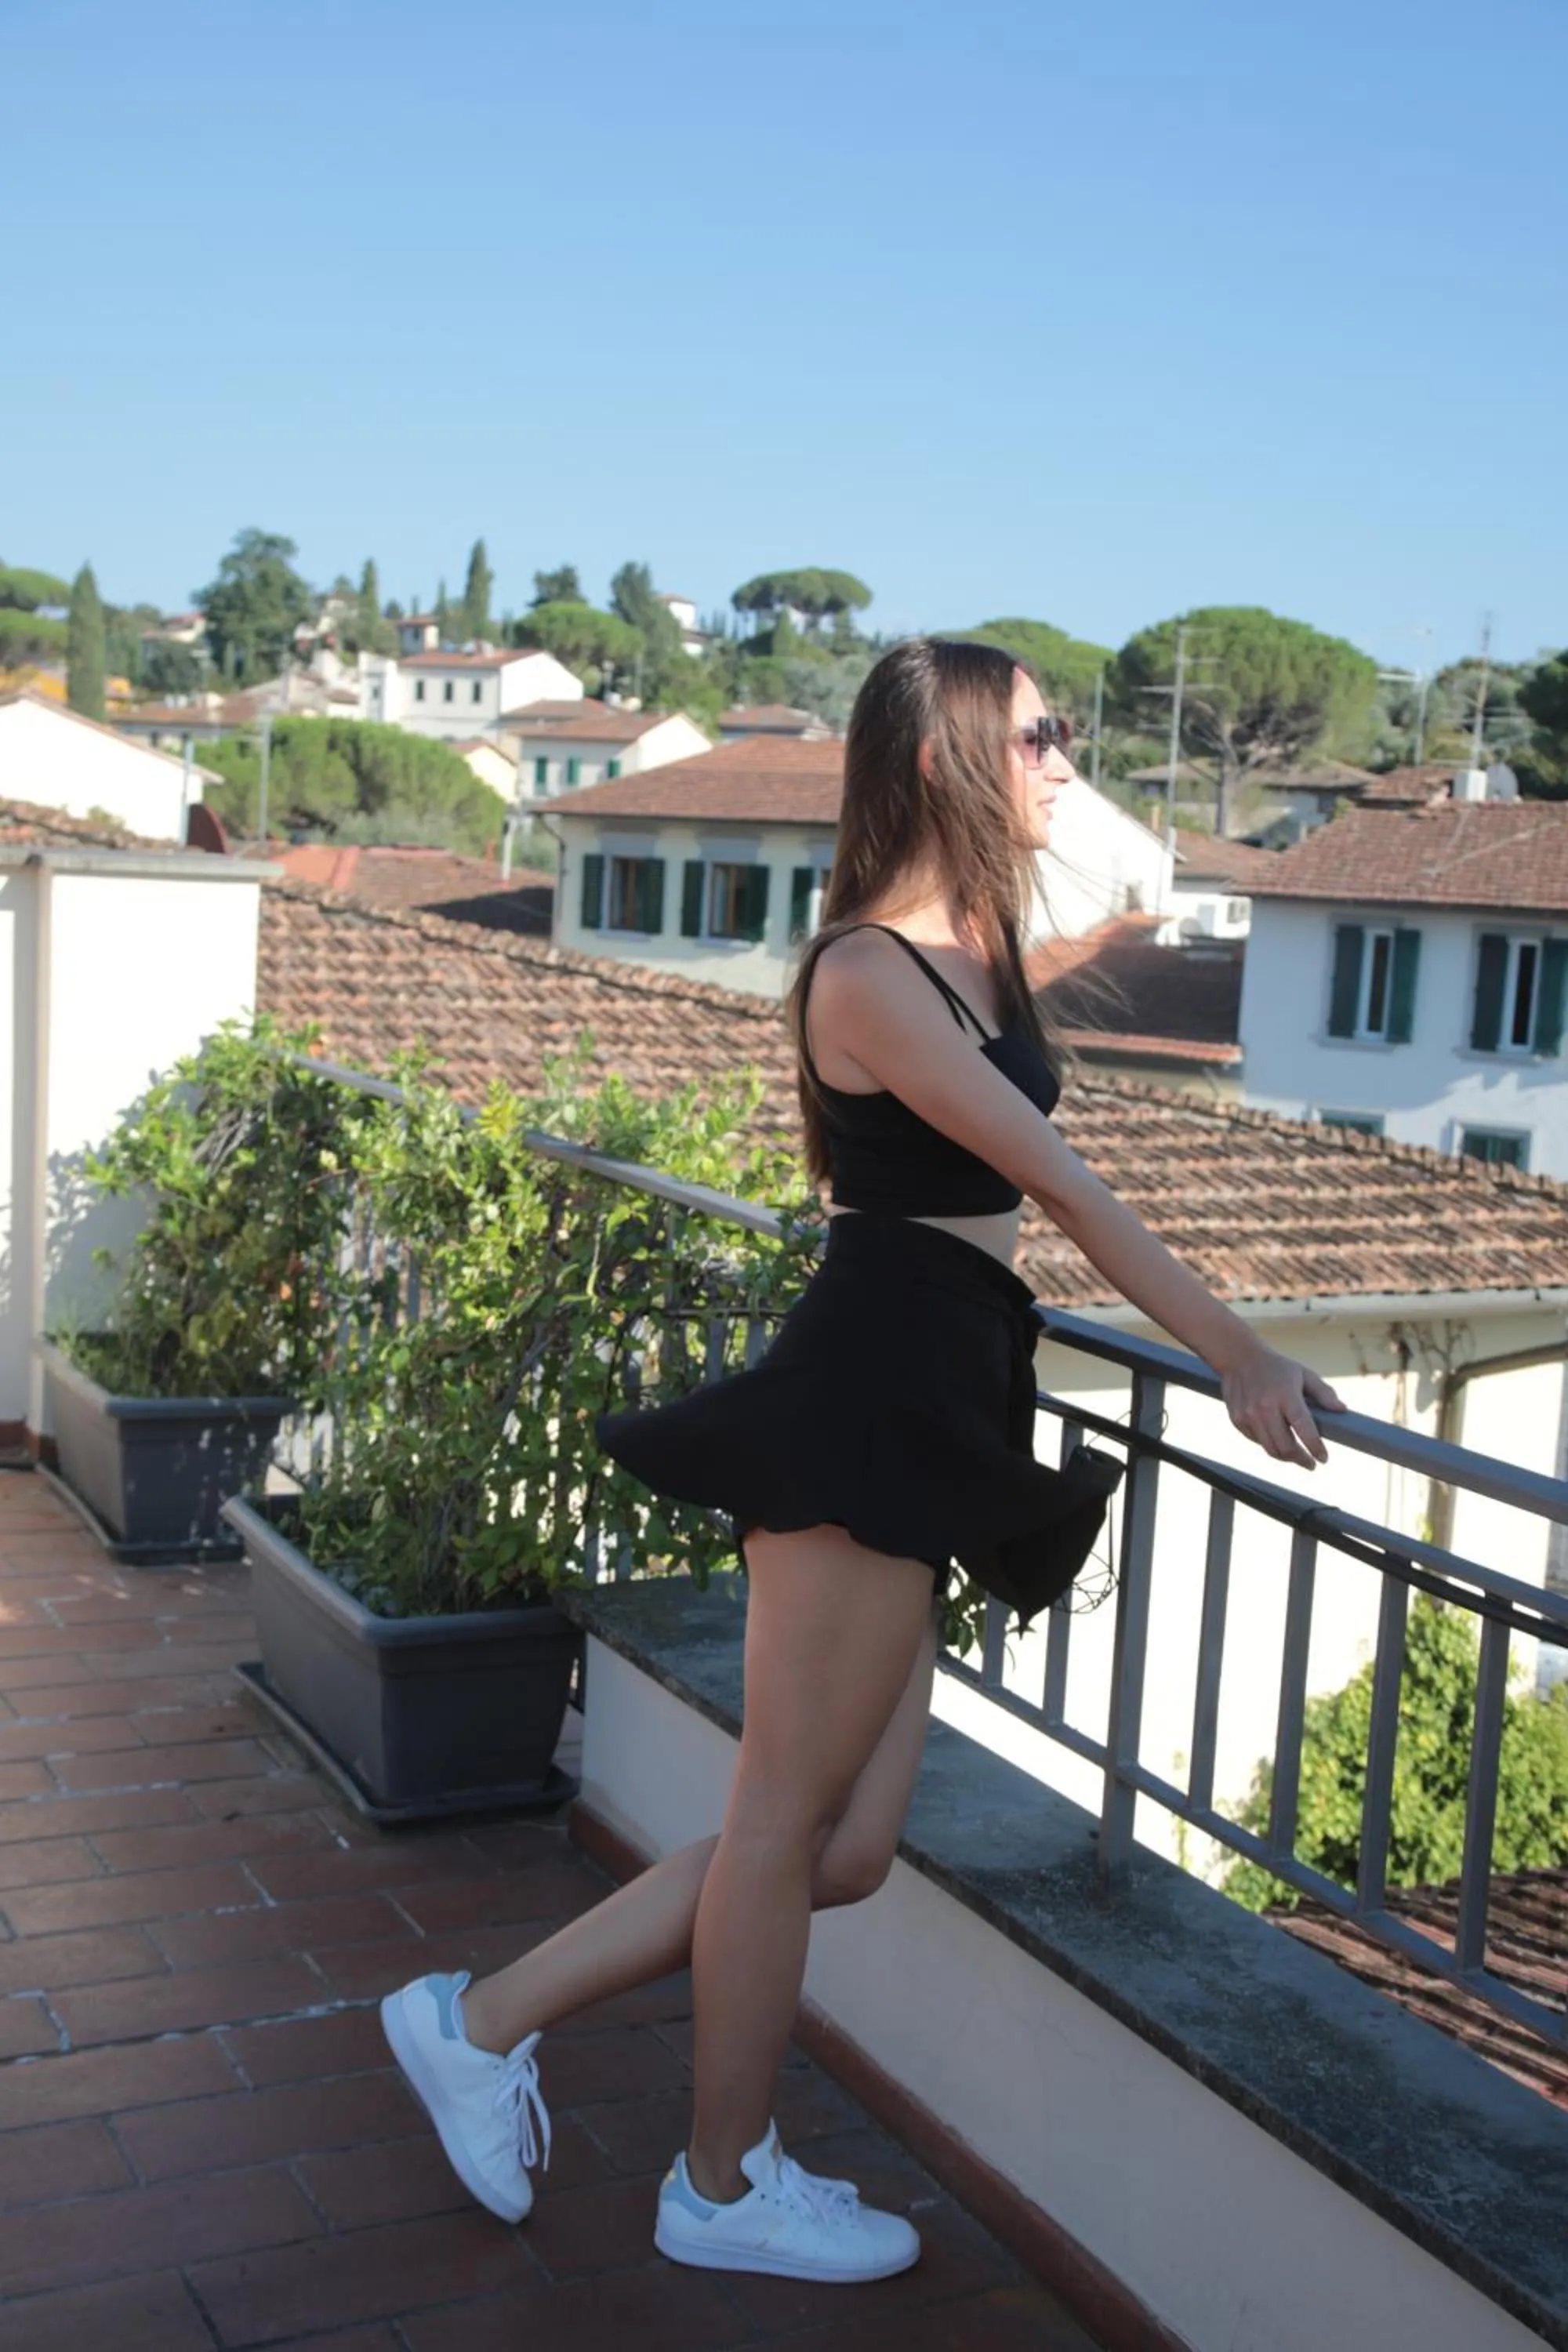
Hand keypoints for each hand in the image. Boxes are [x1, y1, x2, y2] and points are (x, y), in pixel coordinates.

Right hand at [1217, 1339, 1345, 1468]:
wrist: (1238, 1357)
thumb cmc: (1276, 1367)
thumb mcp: (1303, 1374)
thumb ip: (1324, 1393)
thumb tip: (1342, 1410)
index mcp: (1286, 1395)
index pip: (1304, 1429)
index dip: (1315, 1448)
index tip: (1324, 1458)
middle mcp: (1265, 1408)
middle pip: (1285, 1447)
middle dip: (1301, 1459)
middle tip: (1311, 1463)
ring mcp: (1248, 1415)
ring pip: (1271, 1449)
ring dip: (1286, 1458)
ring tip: (1297, 1457)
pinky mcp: (1237, 1420)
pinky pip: (1257, 1441)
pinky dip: (1270, 1445)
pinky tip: (1278, 1442)